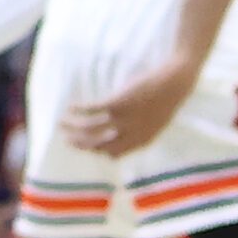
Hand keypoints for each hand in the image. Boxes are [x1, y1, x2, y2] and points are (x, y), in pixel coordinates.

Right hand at [61, 53, 198, 157]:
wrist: (175, 83)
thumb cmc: (167, 101)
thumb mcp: (155, 124)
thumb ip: (139, 134)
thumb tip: (122, 136)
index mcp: (140, 141)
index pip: (111, 154)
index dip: (95, 151)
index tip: (84, 144)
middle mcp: (129, 134)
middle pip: (96, 144)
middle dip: (79, 143)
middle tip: (66, 139)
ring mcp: (123, 118)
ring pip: (90, 128)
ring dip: (72, 126)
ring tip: (62, 122)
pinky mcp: (118, 102)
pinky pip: (91, 110)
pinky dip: (78, 109)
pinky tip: (70, 106)